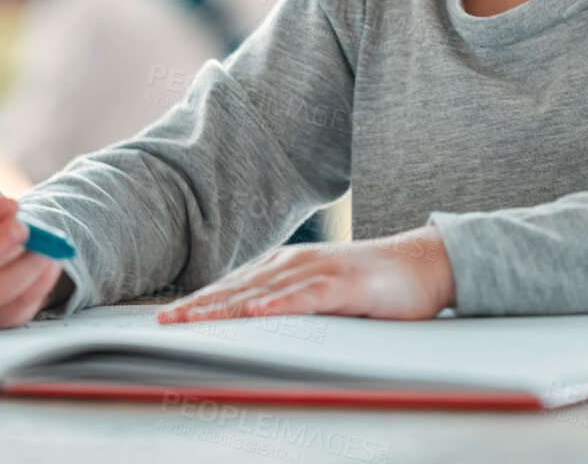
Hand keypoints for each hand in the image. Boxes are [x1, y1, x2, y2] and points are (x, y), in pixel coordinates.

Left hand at [155, 225, 455, 323]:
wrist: (422, 265)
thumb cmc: (370, 285)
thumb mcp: (319, 294)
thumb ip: (287, 304)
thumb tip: (250, 324)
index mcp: (285, 267)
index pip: (233, 287)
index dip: (200, 302)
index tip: (167, 318)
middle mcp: (295, 263)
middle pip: (238, 288)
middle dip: (199, 306)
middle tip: (164, 322)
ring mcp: (319, 271)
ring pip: (263, 292)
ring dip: (226, 306)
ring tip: (194, 319)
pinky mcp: (345, 284)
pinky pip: (306, 296)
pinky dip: (280, 305)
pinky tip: (258, 313)